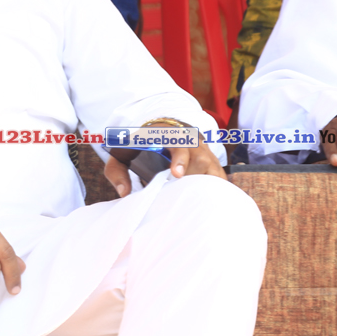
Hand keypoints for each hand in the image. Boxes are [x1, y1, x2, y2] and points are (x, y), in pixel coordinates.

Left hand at [105, 123, 227, 196]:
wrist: (162, 133)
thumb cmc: (140, 147)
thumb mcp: (122, 154)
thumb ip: (117, 172)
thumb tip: (124, 193)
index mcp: (168, 135)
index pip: (179, 144)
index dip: (180, 159)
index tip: (177, 174)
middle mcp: (191, 141)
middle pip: (200, 159)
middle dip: (192, 179)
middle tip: (181, 195)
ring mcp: (204, 152)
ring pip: (212, 169)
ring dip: (203, 186)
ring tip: (191, 201)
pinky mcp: (213, 163)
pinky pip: (220, 177)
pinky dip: (215, 189)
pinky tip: (206, 202)